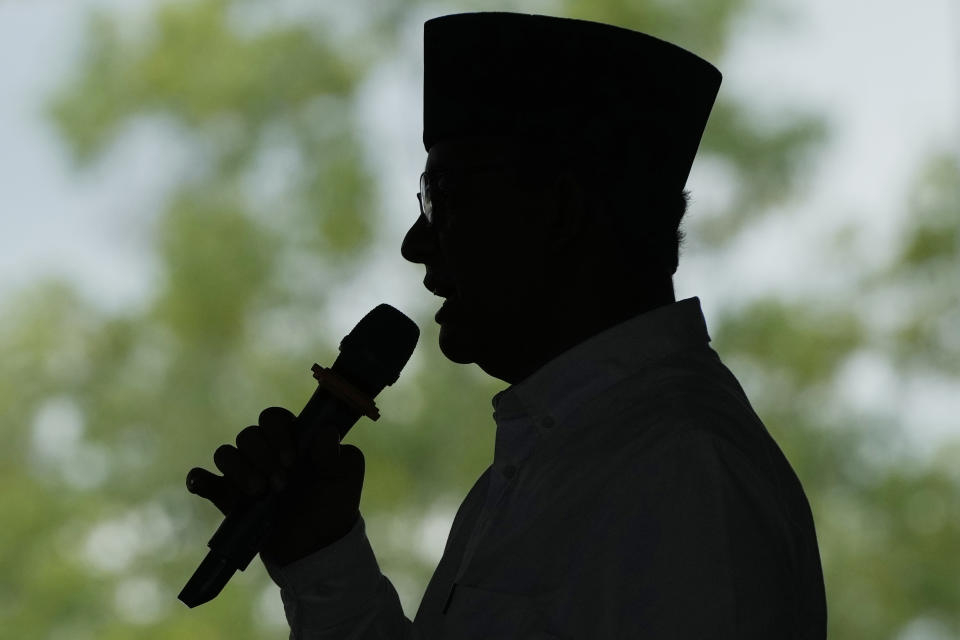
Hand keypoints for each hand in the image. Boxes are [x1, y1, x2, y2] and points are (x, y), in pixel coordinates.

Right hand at [185, 406, 364, 566]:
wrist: (317, 545)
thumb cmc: (333, 503)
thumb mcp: (345, 479)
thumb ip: (338, 455)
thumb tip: (326, 433)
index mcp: (290, 438)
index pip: (273, 418)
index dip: (278, 433)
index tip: (292, 459)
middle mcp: (263, 451)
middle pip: (248, 435)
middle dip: (262, 457)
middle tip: (281, 484)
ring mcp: (243, 473)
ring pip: (225, 453)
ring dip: (239, 469)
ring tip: (259, 492)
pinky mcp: (227, 498)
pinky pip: (202, 479)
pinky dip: (199, 479)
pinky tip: (203, 483)